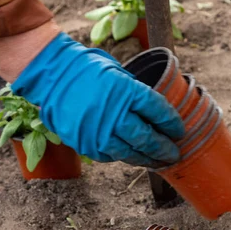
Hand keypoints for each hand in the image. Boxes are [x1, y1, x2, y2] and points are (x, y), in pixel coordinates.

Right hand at [11, 33, 183, 165]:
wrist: (51, 75)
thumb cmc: (87, 69)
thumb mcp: (119, 72)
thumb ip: (136, 92)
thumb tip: (155, 111)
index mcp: (127, 91)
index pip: (159, 112)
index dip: (172, 124)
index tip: (179, 131)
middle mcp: (114, 114)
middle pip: (148, 138)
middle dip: (164, 148)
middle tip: (173, 154)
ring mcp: (98, 132)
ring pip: (130, 153)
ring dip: (146, 158)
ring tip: (156, 160)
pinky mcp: (85, 144)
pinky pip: (110, 155)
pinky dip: (122, 155)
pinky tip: (131, 155)